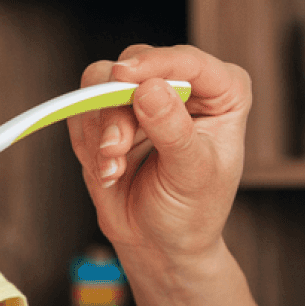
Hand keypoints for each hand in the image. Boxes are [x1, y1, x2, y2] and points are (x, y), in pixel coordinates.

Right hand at [65, 44, 250, 262]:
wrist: (159, 244)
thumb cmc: (191, 211)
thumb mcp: (191, 174)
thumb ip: (173, 130)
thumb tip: (149, 87)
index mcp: (222, 91)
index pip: (188, 61)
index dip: (155, 64)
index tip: (123, 76)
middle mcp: (183, 84)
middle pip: (136, 64)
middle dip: (118, 107)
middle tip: (114, 149)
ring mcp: (143, 96)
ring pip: (101, 81)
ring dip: (100, 128)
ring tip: (113, 169)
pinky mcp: (109, 112)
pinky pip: (82, 107)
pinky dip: (88, 140)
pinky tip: (109, 171)